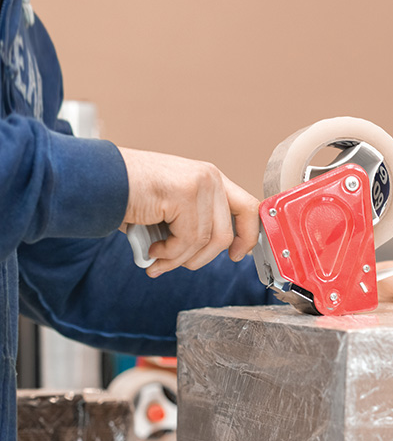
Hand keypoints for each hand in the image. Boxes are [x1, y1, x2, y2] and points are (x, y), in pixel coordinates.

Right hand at [119, 148, 258, 276]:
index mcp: (210, 178)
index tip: (237, 255)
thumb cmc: (129, 196)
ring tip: (157, 259)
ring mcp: (198, 183)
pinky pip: (187, 240)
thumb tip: (206, 255)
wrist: (96, 181)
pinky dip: (168, 254)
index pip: (248, 208)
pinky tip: (152, 251)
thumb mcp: (173, 210)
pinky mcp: (183, 194)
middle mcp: (209, 177)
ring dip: (179, 259)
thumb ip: (194, 225)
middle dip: (201, 259)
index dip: (247, 236)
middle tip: (175, 264)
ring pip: (205, 242)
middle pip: (225, 234)